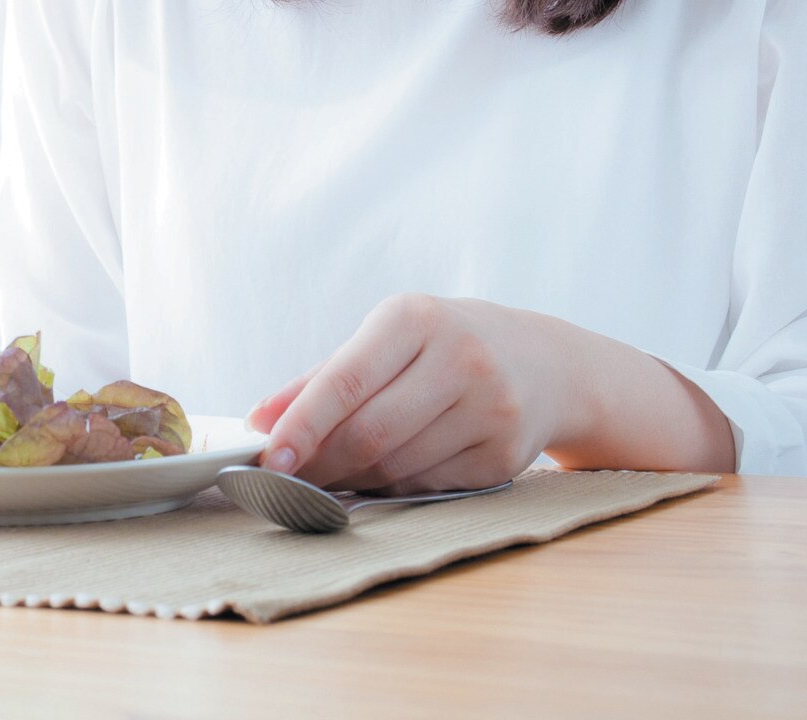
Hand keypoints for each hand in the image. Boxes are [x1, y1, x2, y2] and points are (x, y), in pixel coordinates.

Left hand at [244, 293, 572, 495]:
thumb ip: (319, 378)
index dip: (302, 425)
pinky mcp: (505, 456)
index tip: (268, 457)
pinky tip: (382, 474)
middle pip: (370, 434)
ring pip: (396, 467)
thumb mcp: (386, 339)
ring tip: (330, 474)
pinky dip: (392, 487)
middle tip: (287, 478)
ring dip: (352, 479)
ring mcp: (490, 410)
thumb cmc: (442, 346)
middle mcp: (460, 359)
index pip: (345, 381)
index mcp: (415, 319)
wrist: (547, 363)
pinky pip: (428, 485)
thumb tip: (259, 421)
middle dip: (319, 464)